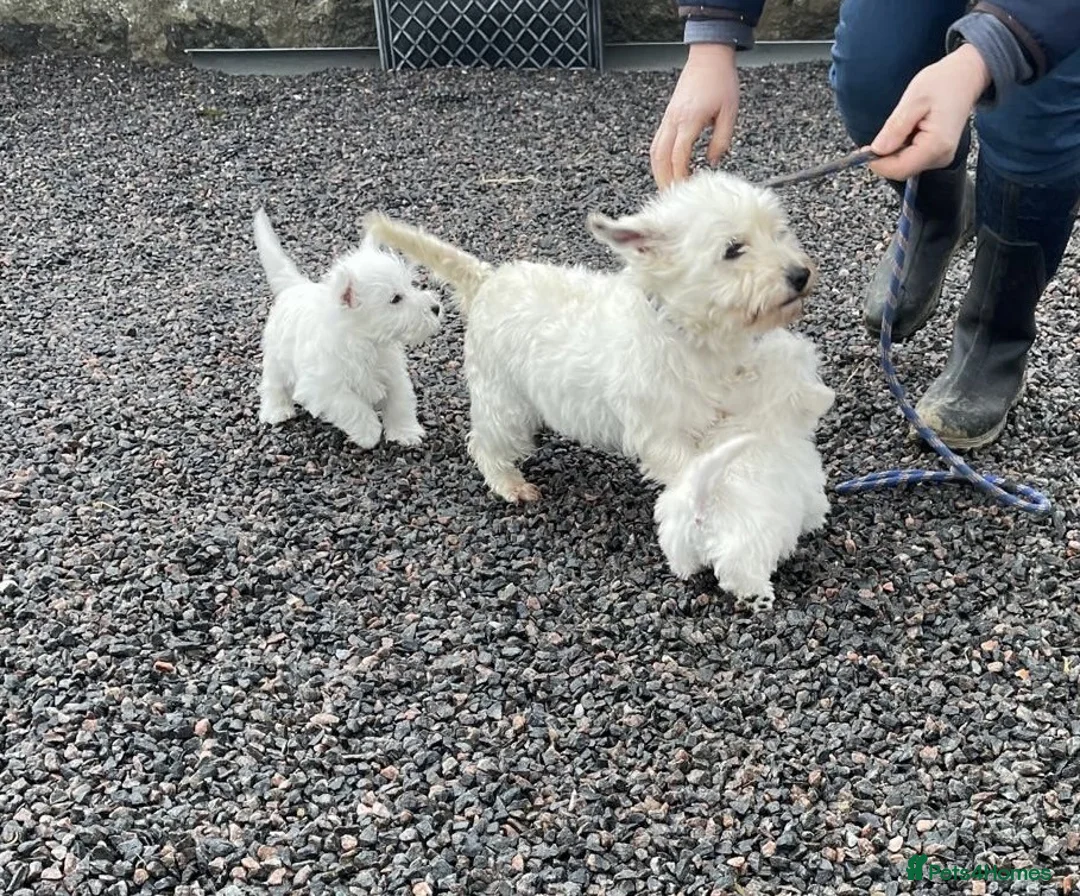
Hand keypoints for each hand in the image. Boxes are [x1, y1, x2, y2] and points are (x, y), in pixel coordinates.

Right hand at [651, 43, 739, 189]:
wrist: (708, 57)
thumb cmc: (721, 81)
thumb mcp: (730, 112)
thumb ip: (721, 140)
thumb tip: (712, 161)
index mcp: (689, 121)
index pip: (678, 156)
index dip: (680, 176)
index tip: (686, 190)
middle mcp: (674, 121)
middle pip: (660, 158)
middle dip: (664, 179)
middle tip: (672, 197)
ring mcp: (668, 119)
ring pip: (654, 151)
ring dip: (658, 171)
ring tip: (667, 186)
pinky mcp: (668, 117)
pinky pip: (657, 142)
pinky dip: (658, 159)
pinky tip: (665, 167)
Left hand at [869, 43, 990, 180]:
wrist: (966, 76)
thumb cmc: (942, 83)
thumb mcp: (913, 101)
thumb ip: (895, 128)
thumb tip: (877, 150)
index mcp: (936, 145)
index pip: (899, 169)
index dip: (877, 163)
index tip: (863, 150)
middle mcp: (941, 156)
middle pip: (901, 170)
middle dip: (885, 157)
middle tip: (883, 132)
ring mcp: (941, 157)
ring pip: (905, 165)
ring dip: (894, 151)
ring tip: (904, 124)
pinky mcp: (938, 154)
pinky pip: (912, 158)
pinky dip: (902, 147)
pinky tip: (909, 129)